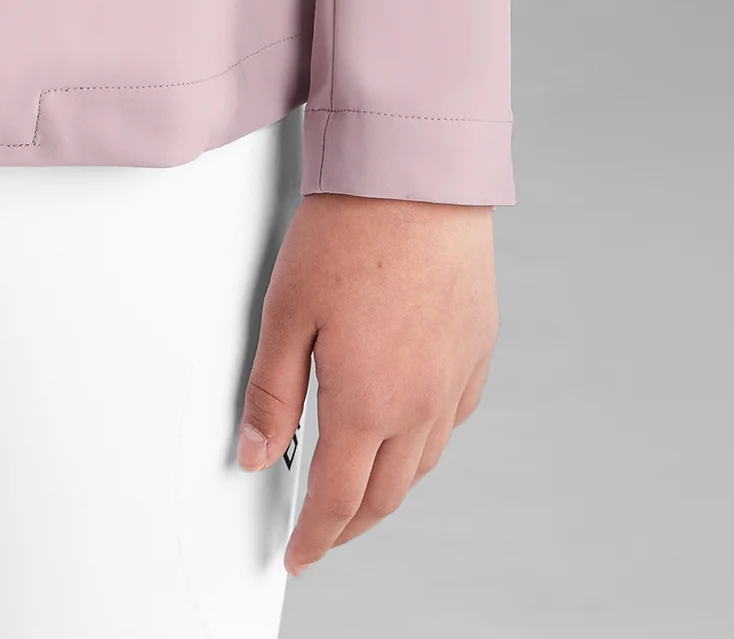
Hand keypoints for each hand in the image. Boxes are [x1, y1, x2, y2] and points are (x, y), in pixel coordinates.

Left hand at [234, 192, 496, 572]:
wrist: (417, 175)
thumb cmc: (350, 230)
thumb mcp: (286, 311)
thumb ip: (271, 394)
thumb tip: (256, 457)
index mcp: (368, 403)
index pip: (338, 500)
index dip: (315, 539)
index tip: (299, 557)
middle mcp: (421, 403)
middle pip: (385, 494)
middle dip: (351, 526)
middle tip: (324, 536)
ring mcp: (456, 378)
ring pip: (424, 462)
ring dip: (389, 488)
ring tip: (360, 491)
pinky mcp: (477, 347)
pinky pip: (454, 418)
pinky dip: (426, 441)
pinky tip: (409, 428)